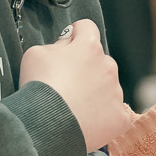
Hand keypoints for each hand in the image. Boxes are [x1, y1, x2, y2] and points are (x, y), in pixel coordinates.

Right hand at [20, 20, 131, 152]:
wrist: (45, 127)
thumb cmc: (38, 87)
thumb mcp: (35, 54)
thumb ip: (55, 45)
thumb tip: (67, 44)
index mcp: (89, 47)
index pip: (87, 29)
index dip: (75, 35)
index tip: (67, 45)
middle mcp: (108, 66)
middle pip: (99, 61)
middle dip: (85, 69)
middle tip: (65, 86)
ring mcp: (116, 93)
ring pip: (107, 88)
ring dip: (94, 94)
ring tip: (71, 108)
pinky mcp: (120, 117)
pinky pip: (113, 114)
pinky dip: (101, 118)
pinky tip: (84, 123)